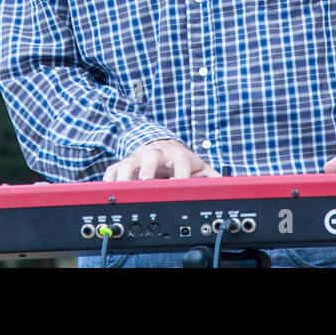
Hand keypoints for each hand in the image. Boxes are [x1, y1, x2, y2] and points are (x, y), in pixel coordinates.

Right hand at [103, 139, 221, 180]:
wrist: (160, 145)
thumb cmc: (180, 160)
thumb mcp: (198, 166)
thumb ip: (211, 177)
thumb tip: (227, 186)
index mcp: (178, 156)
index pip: (181, 162)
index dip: (180, 173)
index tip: (180, 184)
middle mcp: (157, 155)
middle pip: (151, 157)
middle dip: (148, 169)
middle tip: (146, 182)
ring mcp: (139, 157)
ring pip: (129, 162)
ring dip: (126, 174)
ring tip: (123, 188)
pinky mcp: (124, 163)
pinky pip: (113, 169)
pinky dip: (110, 179)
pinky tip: (108, 189)